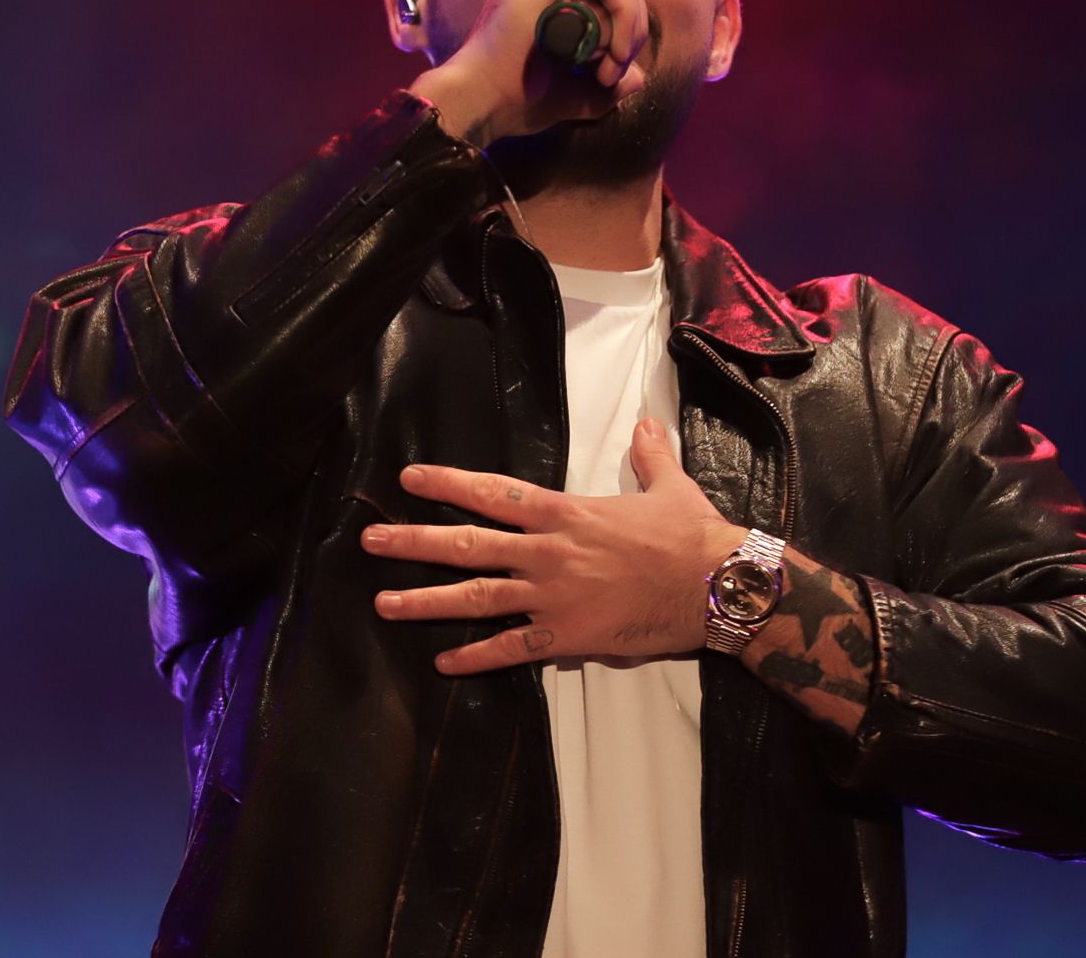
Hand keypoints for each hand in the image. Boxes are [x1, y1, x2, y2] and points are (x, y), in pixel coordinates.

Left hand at [361, 417, 746, 672]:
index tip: (410, 479)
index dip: (449, 484)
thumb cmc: (692, 534)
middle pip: (468, 545)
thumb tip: (647, 421)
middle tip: (369, 540)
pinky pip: (512, 649)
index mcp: (567, 513)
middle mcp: (549, 553)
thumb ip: (649, 454)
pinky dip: (477, 657)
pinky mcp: (568, 637)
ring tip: (384, 602)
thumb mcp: (668, 485)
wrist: (716, 585)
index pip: (495, 493)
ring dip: (426, 601)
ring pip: (477, 599)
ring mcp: (554, 597)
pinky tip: (444, 663)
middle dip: (415, 542)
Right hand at [407, 0, 649, 147]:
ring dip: (628, 28)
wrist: (483, 99)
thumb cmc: (517, 96)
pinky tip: (611, 53)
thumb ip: (608, 82)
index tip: (609, 75)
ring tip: (608, 69)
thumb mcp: (575, 90)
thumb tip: (640, 78)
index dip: (626, 26)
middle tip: (614, 72)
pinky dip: (623, 18)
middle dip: (632, 27)